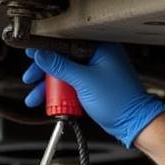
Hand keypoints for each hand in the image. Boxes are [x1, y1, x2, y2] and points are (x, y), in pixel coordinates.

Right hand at [22, 43, 164, 148]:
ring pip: (65, 73)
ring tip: (37, 96)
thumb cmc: (119, 101)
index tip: (32, 55)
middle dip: (45, 71)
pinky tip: (51, 100)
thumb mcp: (84, 81)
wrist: (132, 122)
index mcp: (100, 47)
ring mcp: (95, 71)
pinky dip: (61, 92)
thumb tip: (41, 55)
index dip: (47, 49)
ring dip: (50, 85)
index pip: (66, 42)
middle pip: (63, 58)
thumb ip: (60, 66)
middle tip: (31, 78)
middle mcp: (98, 55)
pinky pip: (72, 84)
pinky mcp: (93, 85)